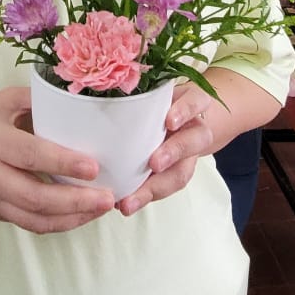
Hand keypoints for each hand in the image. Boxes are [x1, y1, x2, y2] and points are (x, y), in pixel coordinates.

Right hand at [0, 86, 115, 232]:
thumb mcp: (2, 102)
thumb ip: (37, 100)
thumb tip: (77, 98)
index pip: (31, 155)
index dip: (62, 163)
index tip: (94, 167)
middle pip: (35, 196)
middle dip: (75, 201)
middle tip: (108, 197)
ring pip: (34, 218)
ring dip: (72, 218)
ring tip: (101, 208)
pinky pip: (30, 224)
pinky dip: (58, 224)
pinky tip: (82, 216)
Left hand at [117, 82, 213, 215]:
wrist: (186, 119)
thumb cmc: (163, 103)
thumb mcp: (160, 92)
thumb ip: (143, 95)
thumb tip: (99, 90)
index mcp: (191, 104)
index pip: (194, 102)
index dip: (184, 111)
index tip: (170, 121)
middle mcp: (194, 131)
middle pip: (192, 143)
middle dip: (172, 154)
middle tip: (154, 164)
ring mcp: (188, 157)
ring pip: (181, 174)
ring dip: (155, 188)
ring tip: (129, 202)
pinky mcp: (178, 174)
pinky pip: (167, 190)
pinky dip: (146, 196)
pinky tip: (126, 204)